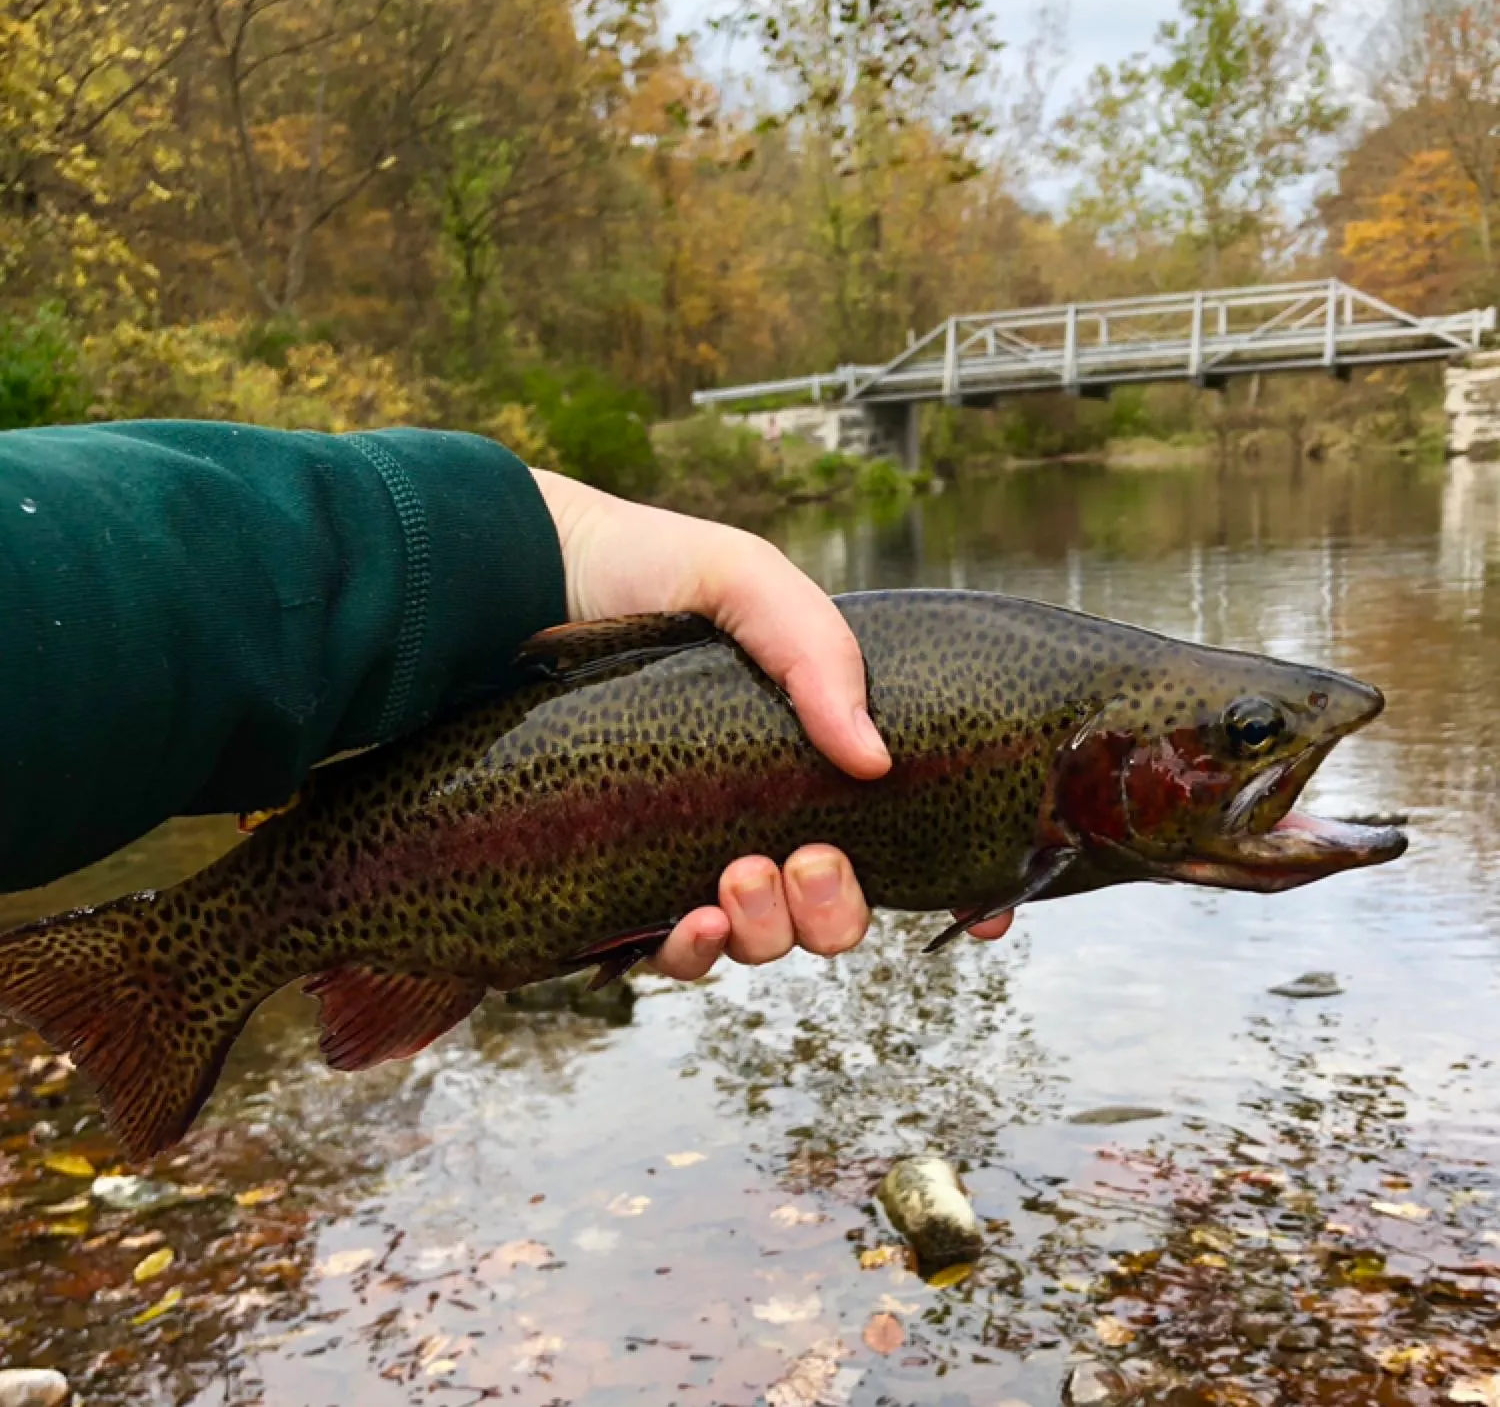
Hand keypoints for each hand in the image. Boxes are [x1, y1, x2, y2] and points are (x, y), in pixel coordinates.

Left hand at [531, 469, 1016, 977]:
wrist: (516, 579)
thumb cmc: (640, 570)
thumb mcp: (745, 582)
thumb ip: (817, 653)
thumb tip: (872, 760)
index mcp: (806, 745)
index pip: (899, 831)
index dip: (951, 882)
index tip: (982, 909)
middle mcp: (756, 807)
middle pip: (833, 907)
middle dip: (838, 910)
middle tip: (810, 858)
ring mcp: (687, 848)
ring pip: (762, 938)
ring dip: (772, 930)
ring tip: (740, 876)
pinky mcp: (615, 875)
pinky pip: (670, 949)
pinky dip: (697, 952)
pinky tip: (693, 919)